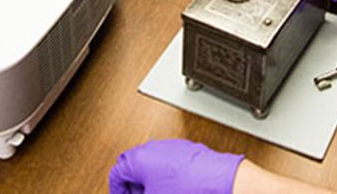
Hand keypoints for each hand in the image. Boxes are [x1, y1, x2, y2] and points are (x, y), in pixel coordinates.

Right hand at [109, 139, 243, 193]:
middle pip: (133, 168)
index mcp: (138, 158)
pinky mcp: (186, 151)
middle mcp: (153, 148)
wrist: (219, 181)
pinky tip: (172, 191)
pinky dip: (164, 178)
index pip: (116, 173)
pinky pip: (167, 164)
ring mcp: (170, 147)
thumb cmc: (186, 189)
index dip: (117, 191)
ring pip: (151, 166)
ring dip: (149, 183)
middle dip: (133, 187)